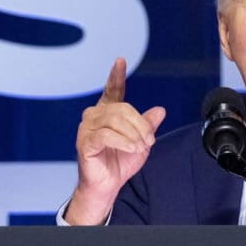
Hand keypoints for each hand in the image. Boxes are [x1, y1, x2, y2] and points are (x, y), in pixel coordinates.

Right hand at [66, 58, 165, 224]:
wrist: (107, 185)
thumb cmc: (120, 162)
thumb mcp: (141, 142)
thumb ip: (148, 126)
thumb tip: (160, 110)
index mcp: (107, 113)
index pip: (112, 90)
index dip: (116, 75)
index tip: (120, 60)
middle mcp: (94, 116)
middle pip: (122, 108)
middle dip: (140, 124)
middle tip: (149, 140)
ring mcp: (87, 128)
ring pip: (116, 120)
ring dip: (134, 134)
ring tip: (141, 147)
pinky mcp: (85, 142)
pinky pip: (107, 135)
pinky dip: (124, 141)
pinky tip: (132, 148)